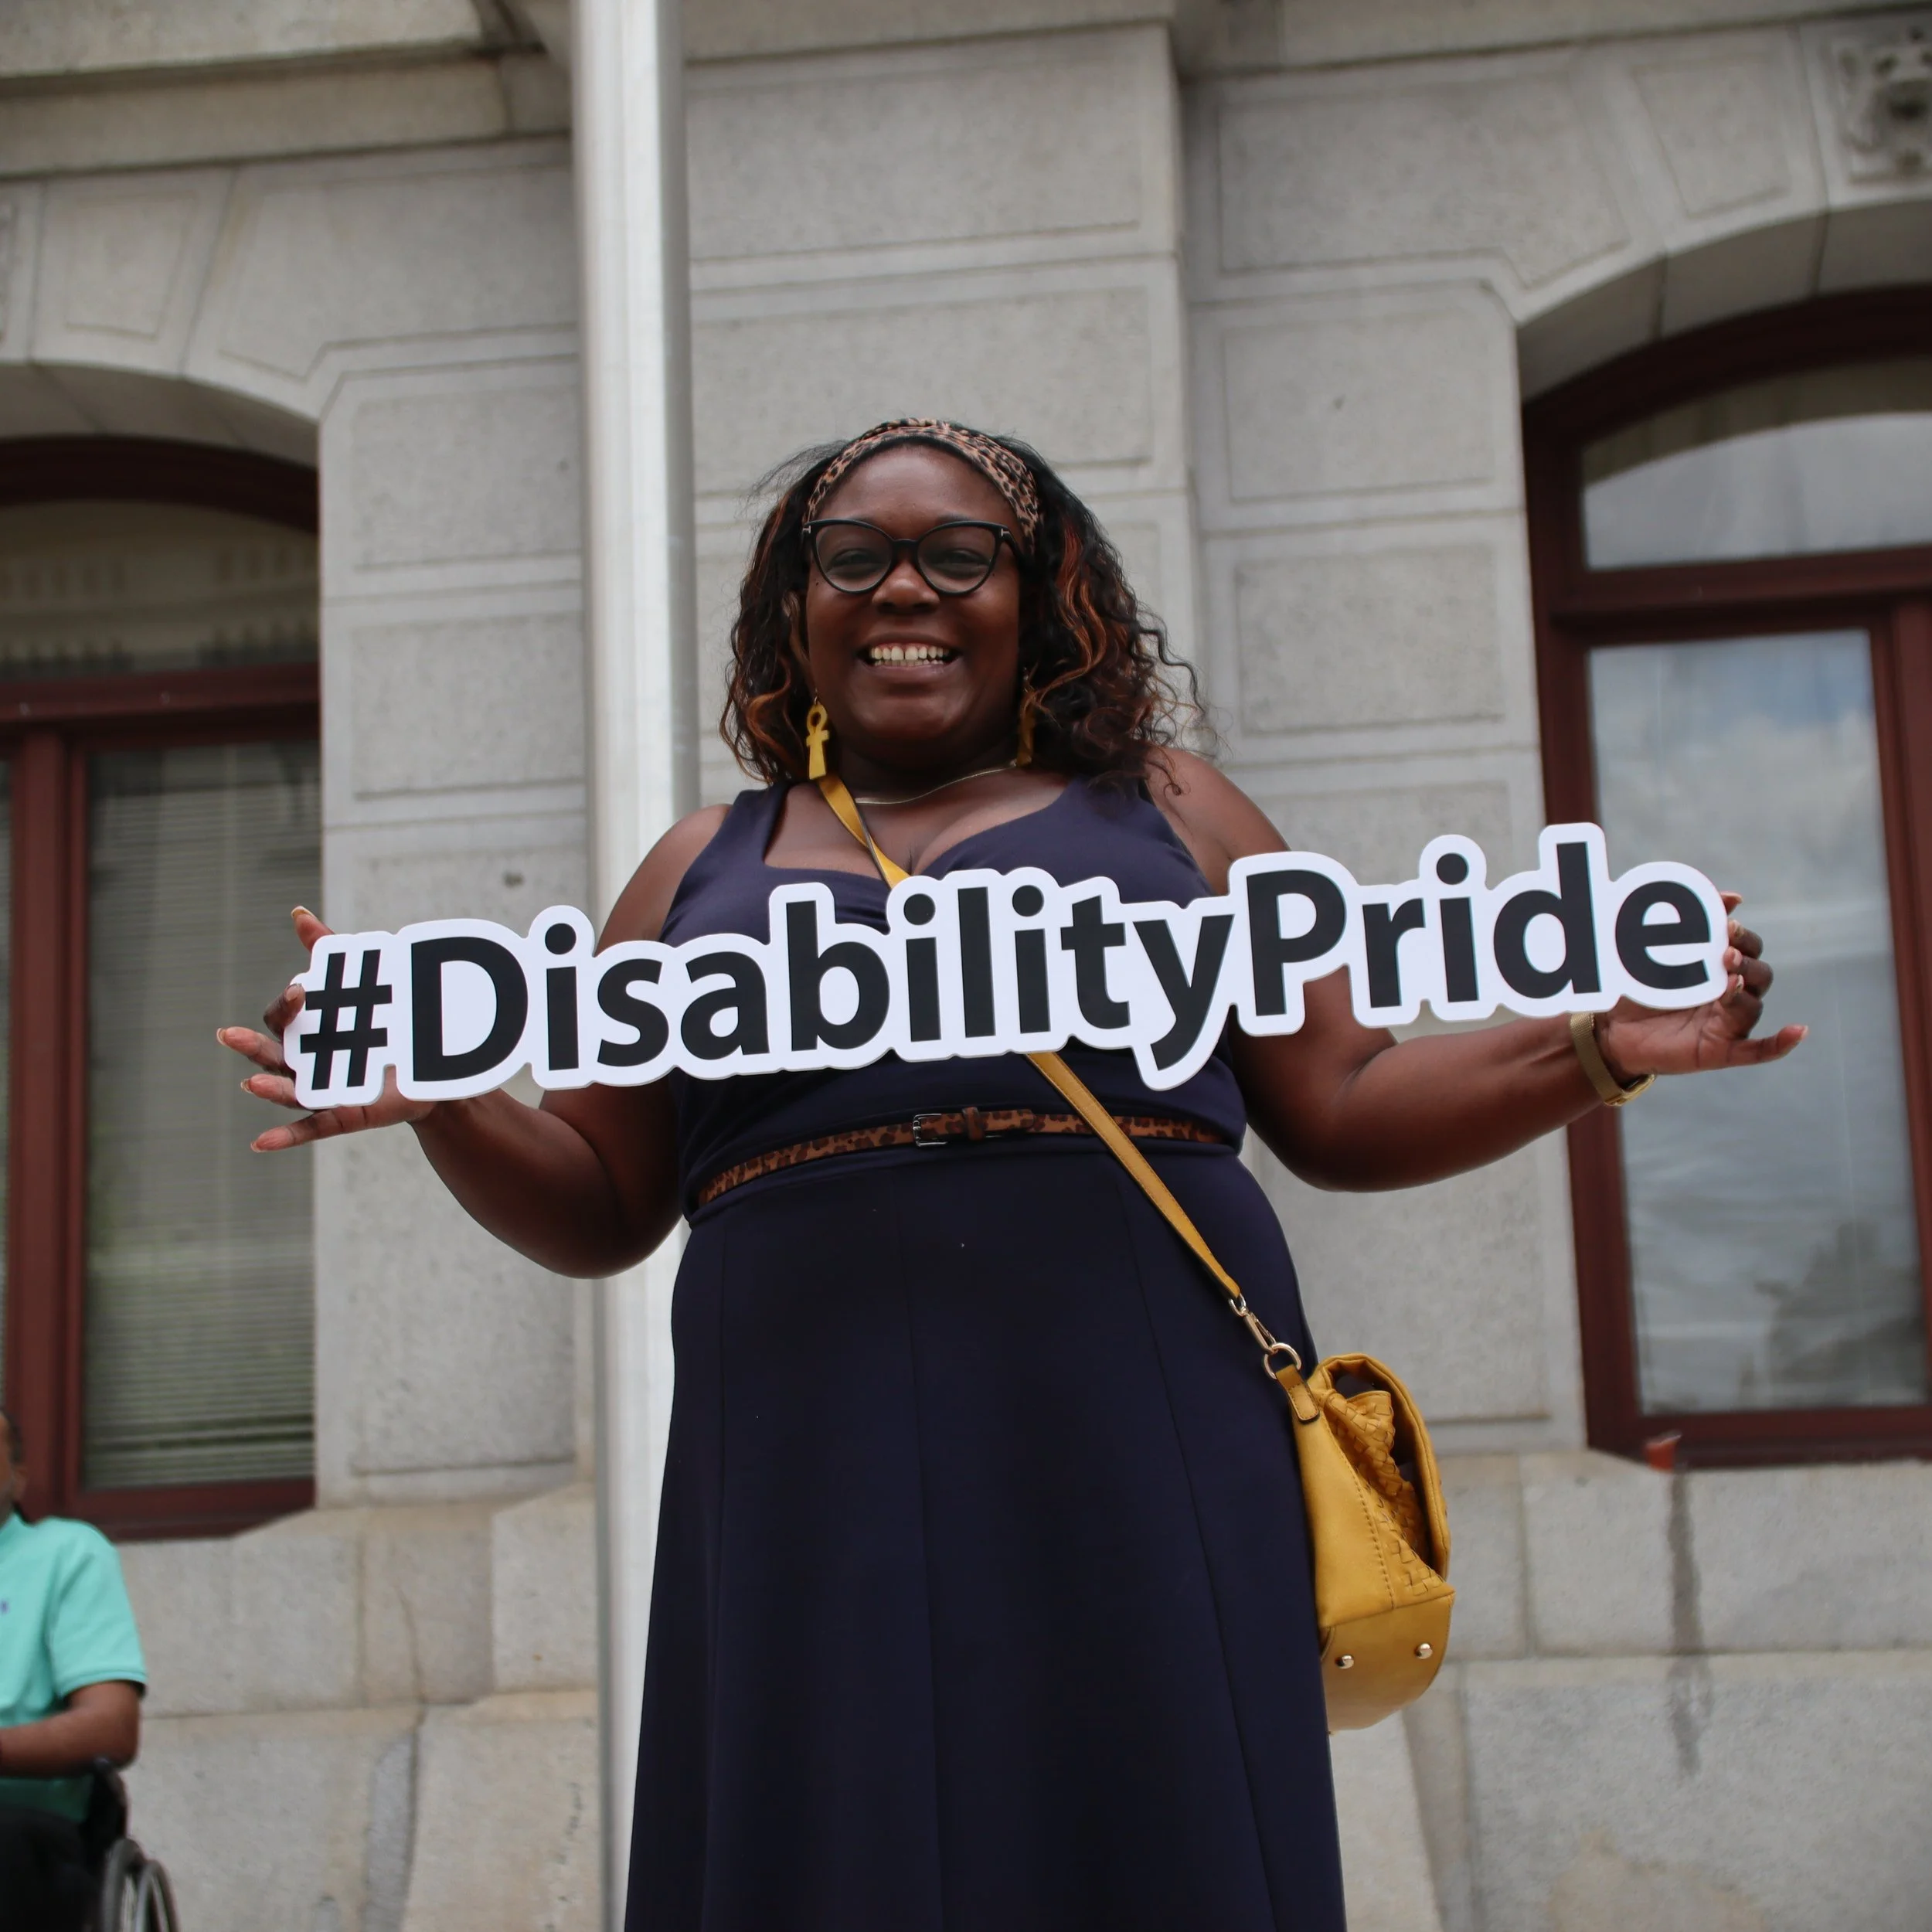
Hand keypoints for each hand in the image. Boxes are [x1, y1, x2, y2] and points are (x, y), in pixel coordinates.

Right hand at [218, 908, 435, 1151]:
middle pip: (269, 1056)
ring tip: (250, 1083)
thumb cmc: (382, 1024)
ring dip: (267, 1089)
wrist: (429, 1064)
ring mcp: (321, 1091)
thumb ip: (326, 952)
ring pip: (286, 1092)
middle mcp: (305, 1063)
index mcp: (305, 1032)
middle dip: (250, 1047)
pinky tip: (259, 1143)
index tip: (303, 990)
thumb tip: (297, 913)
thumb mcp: (357, 985)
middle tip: (228, 1034)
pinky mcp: (341, 1115)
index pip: (281, 1019)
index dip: (286, 1005)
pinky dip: (284, 1137)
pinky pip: (309, 1128)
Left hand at [1596, 893, 1805, 1081]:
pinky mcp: (1721, 1051)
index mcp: (1720, 970)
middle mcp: (1730, 996)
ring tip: (1728, 981)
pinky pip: (1759, 1050)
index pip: (1749, 949)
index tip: (1727, 925)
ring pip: (1753, 1006)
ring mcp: (1728, 1025)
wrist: (1613, 1031)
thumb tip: (1735, 897)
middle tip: (1726, 954)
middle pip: (1759, 975)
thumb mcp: (1658, 954)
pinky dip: (1780, 1043)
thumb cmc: (1640, 990)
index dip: (1744, 937)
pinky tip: (1799, 1031)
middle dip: (1746, 962)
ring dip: (1745, 992)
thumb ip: (1692, 925)